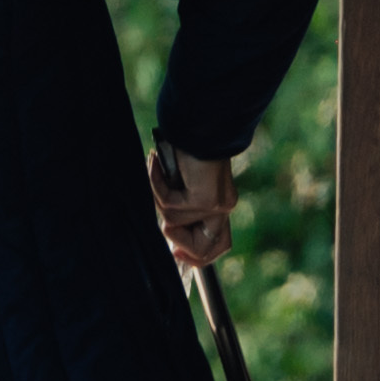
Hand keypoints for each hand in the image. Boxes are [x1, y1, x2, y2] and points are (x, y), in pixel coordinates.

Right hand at [148, 146, 235, 266]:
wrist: (199, 124)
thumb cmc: (186, 147)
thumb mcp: (183, 183)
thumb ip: (180, 205)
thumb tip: (167, 230)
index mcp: (221, 204)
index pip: (219, 245)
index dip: (198, 257)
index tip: (176, 253)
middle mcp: (224, 207)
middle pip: (207, 249)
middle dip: (181, 243)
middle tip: (167, 233)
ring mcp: (217, 205)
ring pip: (174, 223)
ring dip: (160, 198)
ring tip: (160, 171)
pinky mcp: (205, 198)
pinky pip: (170, 205)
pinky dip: (157, 183)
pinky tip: (155, 163)